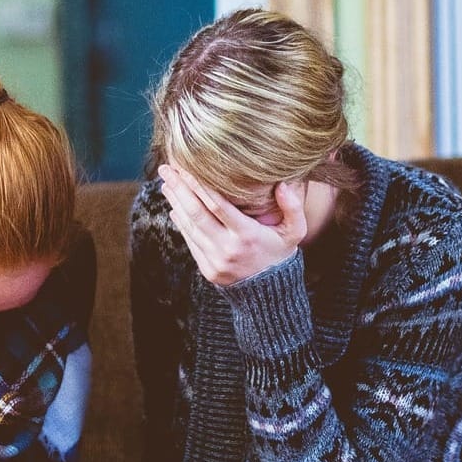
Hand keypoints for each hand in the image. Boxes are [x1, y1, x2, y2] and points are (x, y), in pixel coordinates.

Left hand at [158, 163, 305, 286]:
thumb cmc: (281, 254)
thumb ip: (293, 208)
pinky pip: (190, 241)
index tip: (186, 167)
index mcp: (247, 235)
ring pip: (190, 226)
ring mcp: (215, 260)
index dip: (199, 185)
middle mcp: (228, 248)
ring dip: (176, 203)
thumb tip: (283, 184)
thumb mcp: (295, 232)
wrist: (270, 294)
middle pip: (197, 213)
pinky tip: (175, 207)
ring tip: (167, 184)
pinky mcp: (207, 269)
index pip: (218, 205)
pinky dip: (181, 223)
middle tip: (167, 169)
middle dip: (180, 189)